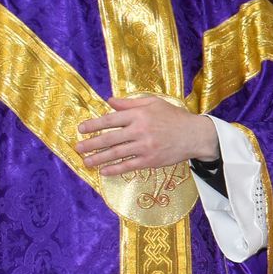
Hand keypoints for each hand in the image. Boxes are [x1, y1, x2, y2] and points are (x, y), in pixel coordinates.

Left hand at [75, 96, 219, 174]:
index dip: (94, 125)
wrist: (195, 135)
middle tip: (78, 148)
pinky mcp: (150, 160)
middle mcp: (140, 130)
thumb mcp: (154, 103)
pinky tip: (104, 171)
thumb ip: (130, 103)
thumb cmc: (174, 117)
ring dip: (98, 159)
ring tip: (86, 162)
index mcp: (139, 115)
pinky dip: (115, 169)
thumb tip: (110, 101)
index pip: (110, 120)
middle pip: (109, 138)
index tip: (81, 129)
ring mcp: (145, 147)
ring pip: (116, 154)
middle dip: (91, 144)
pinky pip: (128, 166)